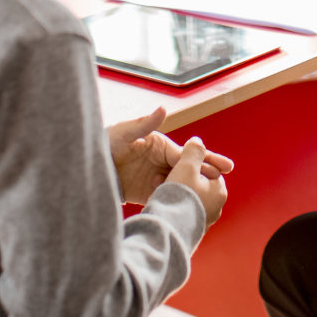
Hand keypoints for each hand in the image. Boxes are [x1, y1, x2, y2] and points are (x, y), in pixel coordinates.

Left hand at [107, 109, 233, 205]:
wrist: (88, 167)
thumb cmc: (105, 143)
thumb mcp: (125, 133)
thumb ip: (145, 123)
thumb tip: (164, 108)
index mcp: (160, 145)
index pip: (187, 154)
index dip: (205, 160)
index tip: (222, 166)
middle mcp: (161, 161)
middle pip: (189, 168)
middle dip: (209, 172)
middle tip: (228, 176)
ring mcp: (156, 178)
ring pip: (181, 183)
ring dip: (196, 189)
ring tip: (215, 198)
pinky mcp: (147, 193)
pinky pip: (167, 198)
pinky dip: (179, 201)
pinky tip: (192, 208)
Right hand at [165, 136, 228, 225]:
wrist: (170, 230)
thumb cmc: (180, 195)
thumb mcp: (187, 165)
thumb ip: (194, 151)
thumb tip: (198, 141)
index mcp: (219, 191)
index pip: (207, 169)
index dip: (190, 165)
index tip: (175, 166)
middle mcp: (216, 208)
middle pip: (196, 185)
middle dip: (179, 179)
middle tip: (162, 178)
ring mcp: (204, 221)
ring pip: (187, 198)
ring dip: (174, 192)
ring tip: (158, 191)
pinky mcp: (192, 232)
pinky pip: (182, 213)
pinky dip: (173, 206)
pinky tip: (160, 206)